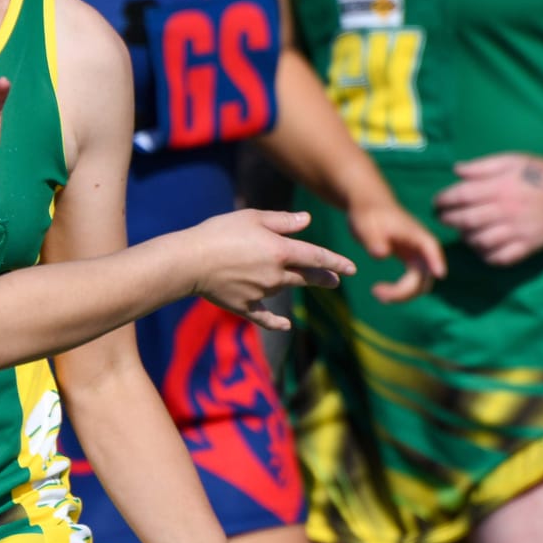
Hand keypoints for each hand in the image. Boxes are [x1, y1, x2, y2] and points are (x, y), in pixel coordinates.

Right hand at [190, 210, 354, 330]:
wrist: (190, 261)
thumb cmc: (220, 232)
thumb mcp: (253, 217)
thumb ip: (283, 221)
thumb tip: (307, 220)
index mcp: (281, 250)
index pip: (317, 257)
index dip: (336, 262)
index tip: (352, 269)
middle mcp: (276, 274)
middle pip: (307, 277)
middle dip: (324, 278)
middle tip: (335, 281)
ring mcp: (261, 293)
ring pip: (283, 289)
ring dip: (290, 284)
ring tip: (293, 279)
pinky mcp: (245, 307)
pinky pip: (266, 317)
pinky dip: (277, 322)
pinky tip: (287, 325)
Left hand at [347, 196, 445, 302]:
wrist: (369, 207)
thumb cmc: (368, 213)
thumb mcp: (365, 224)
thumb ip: (372, 240)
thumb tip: (381, 254)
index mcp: (414, 234)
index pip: (430, 247)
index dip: (436, 260)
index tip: (440, 274)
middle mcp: (421, 247)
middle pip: (426, 274)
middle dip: (406, 290)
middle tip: (377, 292)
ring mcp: (418, 256)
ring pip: (421, 283)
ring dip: (403, 294)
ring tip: (376, 292)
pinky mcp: (411, 263)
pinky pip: (412, 283)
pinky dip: (399, 291)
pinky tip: (379, 291)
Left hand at [434, 152, 542, 265]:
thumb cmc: (538, 172)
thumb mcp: (510, 160)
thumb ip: (481, 166)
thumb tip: (455, 170)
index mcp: (499, 187)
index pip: (461, 196)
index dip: (443, 200)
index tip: (436, 203)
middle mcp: (506, 210)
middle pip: (467, 221)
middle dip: (448, 221)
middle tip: (442, 219)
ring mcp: (517, 230)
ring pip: (481, 242)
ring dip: (467, 239)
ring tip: (463, 232)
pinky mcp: (528, 245)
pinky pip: (501, 258)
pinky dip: (487, 256)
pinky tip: (482, 248)